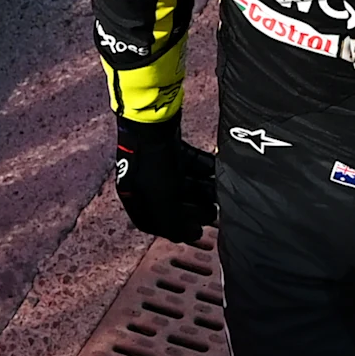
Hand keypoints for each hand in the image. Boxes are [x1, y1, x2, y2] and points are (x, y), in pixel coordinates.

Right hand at [112, 117, 215, 241]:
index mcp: (134, 195)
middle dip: (195, 209)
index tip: (196, 234)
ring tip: (220, 193)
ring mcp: (158, 163)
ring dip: (203, 190)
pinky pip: (191, 164)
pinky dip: (205, 169)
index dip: (175, 231)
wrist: (152, 118)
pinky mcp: (172, 147)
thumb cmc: (151, 160)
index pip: (153, 222)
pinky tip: (219, 172)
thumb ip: (172, 222)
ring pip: (185, 183)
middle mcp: (144, 180)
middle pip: (173, 203)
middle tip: (213, 212)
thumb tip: (187, 237)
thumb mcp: (161, 198)